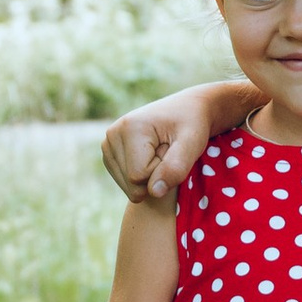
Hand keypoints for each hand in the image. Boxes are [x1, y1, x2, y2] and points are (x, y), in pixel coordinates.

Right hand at [100, 87, 214, 205]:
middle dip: (156, 175)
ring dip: (150, 175)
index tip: (173, 149)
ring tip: (162, 152)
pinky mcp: (110, 152)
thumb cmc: (193, 124)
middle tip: (169, 151)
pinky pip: (126, 182)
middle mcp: (112, 134)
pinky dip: (143, 175)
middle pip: (131, 184)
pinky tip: (152, 156)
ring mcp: (108, 143)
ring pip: (128, 185)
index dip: (162, 171)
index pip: (139, 177)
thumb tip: (154, 193)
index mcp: (129, 128)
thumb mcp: (192, 142)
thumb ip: (176, 167)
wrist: (188, 108)